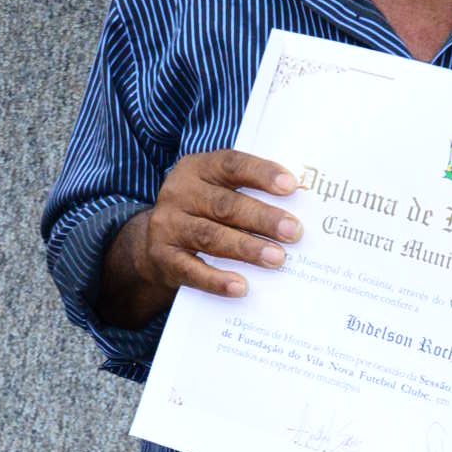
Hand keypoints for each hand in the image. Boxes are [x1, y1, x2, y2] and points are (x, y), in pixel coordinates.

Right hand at [107, 148, 301, 320]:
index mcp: (197, 168)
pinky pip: (192, 271)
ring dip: (247, 248)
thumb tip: (297, 208)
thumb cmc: (202, 212)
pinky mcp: (163, 258)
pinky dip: (217, 280)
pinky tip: (242, 286)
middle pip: (225, 205)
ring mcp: (168, 226)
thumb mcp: (216, 190)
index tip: (291, 185)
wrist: (153, 243)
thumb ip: (248, 191)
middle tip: (293, 231)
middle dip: (262, 218)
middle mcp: (179, 193)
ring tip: (277, 258)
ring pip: (211, 237)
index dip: (261, 173)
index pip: (231, 165)